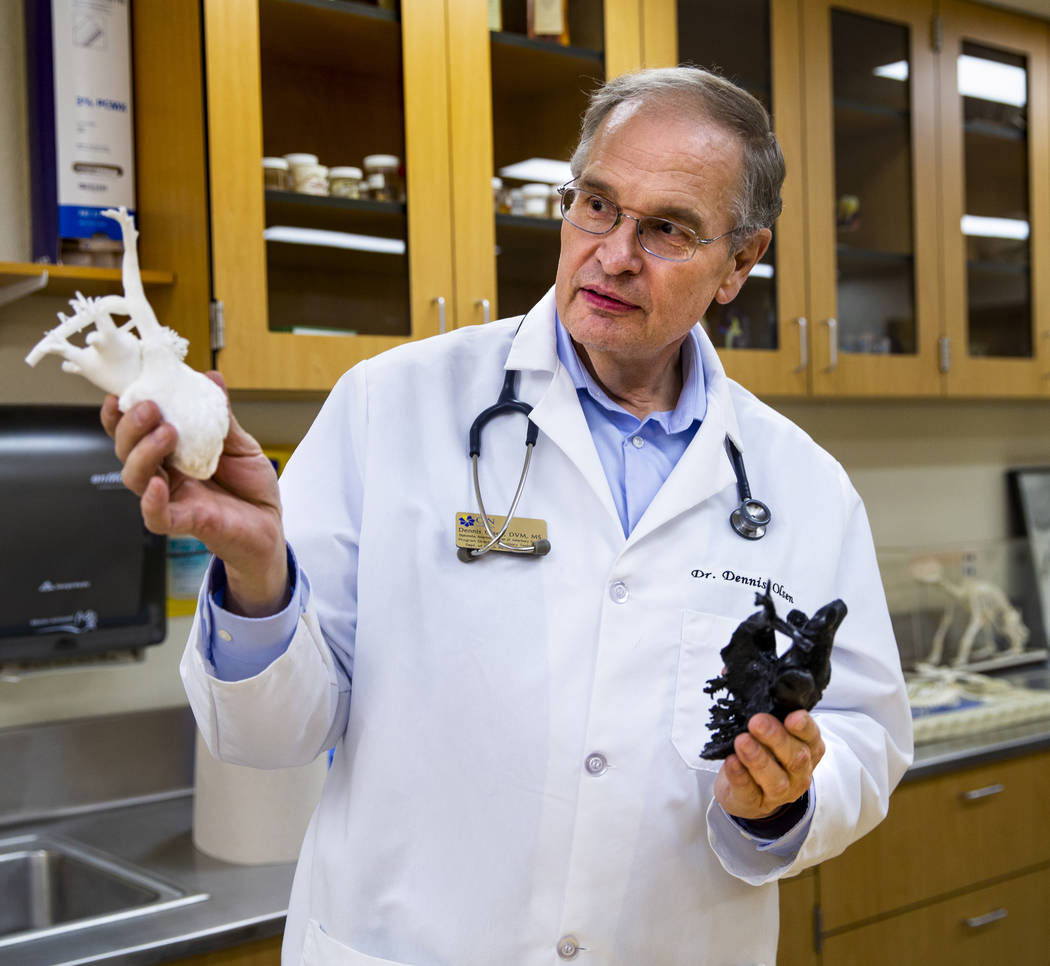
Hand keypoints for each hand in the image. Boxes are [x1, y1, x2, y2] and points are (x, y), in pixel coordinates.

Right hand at [101, 371, 288, 615]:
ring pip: (135, 478)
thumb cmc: (250, 486)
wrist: (270, 524)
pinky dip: (151, 501)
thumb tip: (212, 377)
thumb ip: (221, 416)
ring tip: (167, 432)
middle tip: (150, 407)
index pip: (135, 430)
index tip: (122, 389)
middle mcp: (163, 474)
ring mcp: (171, 498)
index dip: (121, 412)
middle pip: (126, 449)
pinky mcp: (184, 522)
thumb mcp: (240, 443)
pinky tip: (156, 483)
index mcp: (171, 452)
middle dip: (131, 426)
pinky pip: (156, 516)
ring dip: (144, 452)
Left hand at [713, 711, 824, 820]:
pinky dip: (740, 776)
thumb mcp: (770, 733)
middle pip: (795, 757)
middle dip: (776, 738)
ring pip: (775, 779)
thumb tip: (737, 679)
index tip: (793, 716)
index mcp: (808, 750)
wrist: (749, 793)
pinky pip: (749, 791)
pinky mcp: (755, 803)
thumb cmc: (764, 753)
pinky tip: (731, 762)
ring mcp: (780, 793)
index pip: (812, 737)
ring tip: (742, 741)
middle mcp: (799, 773)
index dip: (804, 727)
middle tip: (757, 722)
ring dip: (758, 758)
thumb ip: (766, 711)